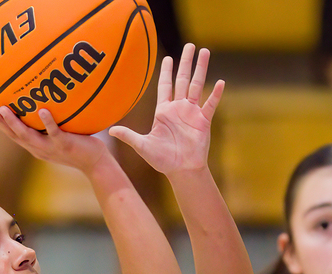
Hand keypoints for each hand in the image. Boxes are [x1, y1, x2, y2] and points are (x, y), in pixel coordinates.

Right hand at [0, 105, 109, 174]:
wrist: (96, 163)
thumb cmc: (80, 146)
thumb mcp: (61, 136)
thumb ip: (51, 124)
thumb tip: (45, 101)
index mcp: (36, 147)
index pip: (14, 135)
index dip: (0, 124)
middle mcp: (40, 149)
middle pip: (15, 136)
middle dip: (1, 123)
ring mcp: (51, 148)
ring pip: (28, 136)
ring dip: (15, 123)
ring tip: (5, 108)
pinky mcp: (65, 145)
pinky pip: (54, 132)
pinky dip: (47, 122)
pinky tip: (43, 110)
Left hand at [109, 43, 223, 174]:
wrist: (181, 171)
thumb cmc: (162, 160)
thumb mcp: (143, 146)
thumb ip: (129, 136)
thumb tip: (110, 131)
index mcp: (164, 111)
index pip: (165, 86)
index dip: (166, 71)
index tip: (168, 57)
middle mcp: (179, 109)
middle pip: (183, 80)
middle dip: (186, 62)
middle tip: (190, 45)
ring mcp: (192, 114)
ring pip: (197, 86)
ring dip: (201, 69)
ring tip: (205, 52)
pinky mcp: (203, 122)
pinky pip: (210, 105)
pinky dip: (215, 94)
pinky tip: (221, 82)